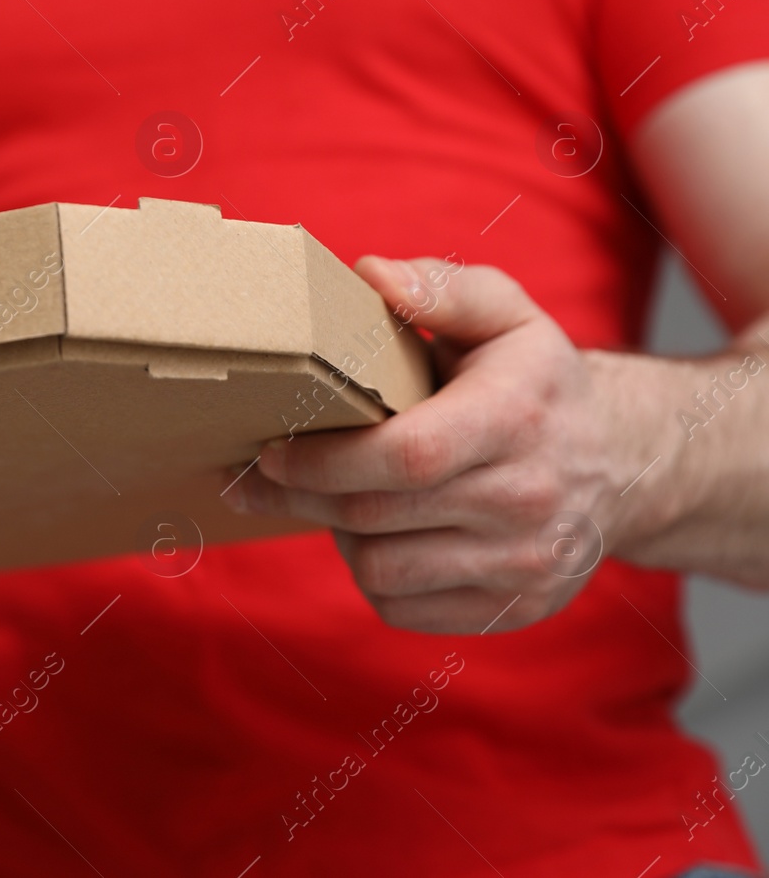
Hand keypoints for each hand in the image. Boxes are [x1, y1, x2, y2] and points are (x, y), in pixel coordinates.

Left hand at [222, 256, 661, 633]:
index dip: (324, 460)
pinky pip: (401, 609)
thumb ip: (441, 289)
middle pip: (377, 515)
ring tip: (337, 499)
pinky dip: (373, 576)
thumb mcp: (505, 313)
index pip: (406, 456)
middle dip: (303, 497)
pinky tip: (378, 535)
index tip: (270, 452)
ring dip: (339, 535)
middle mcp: (528, 499)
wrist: (622, 461)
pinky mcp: (516, 607)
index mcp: (515, 420)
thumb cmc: (536, 381)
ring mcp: (526, 564)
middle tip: (260, 477)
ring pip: (380, 570)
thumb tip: (370, 274)